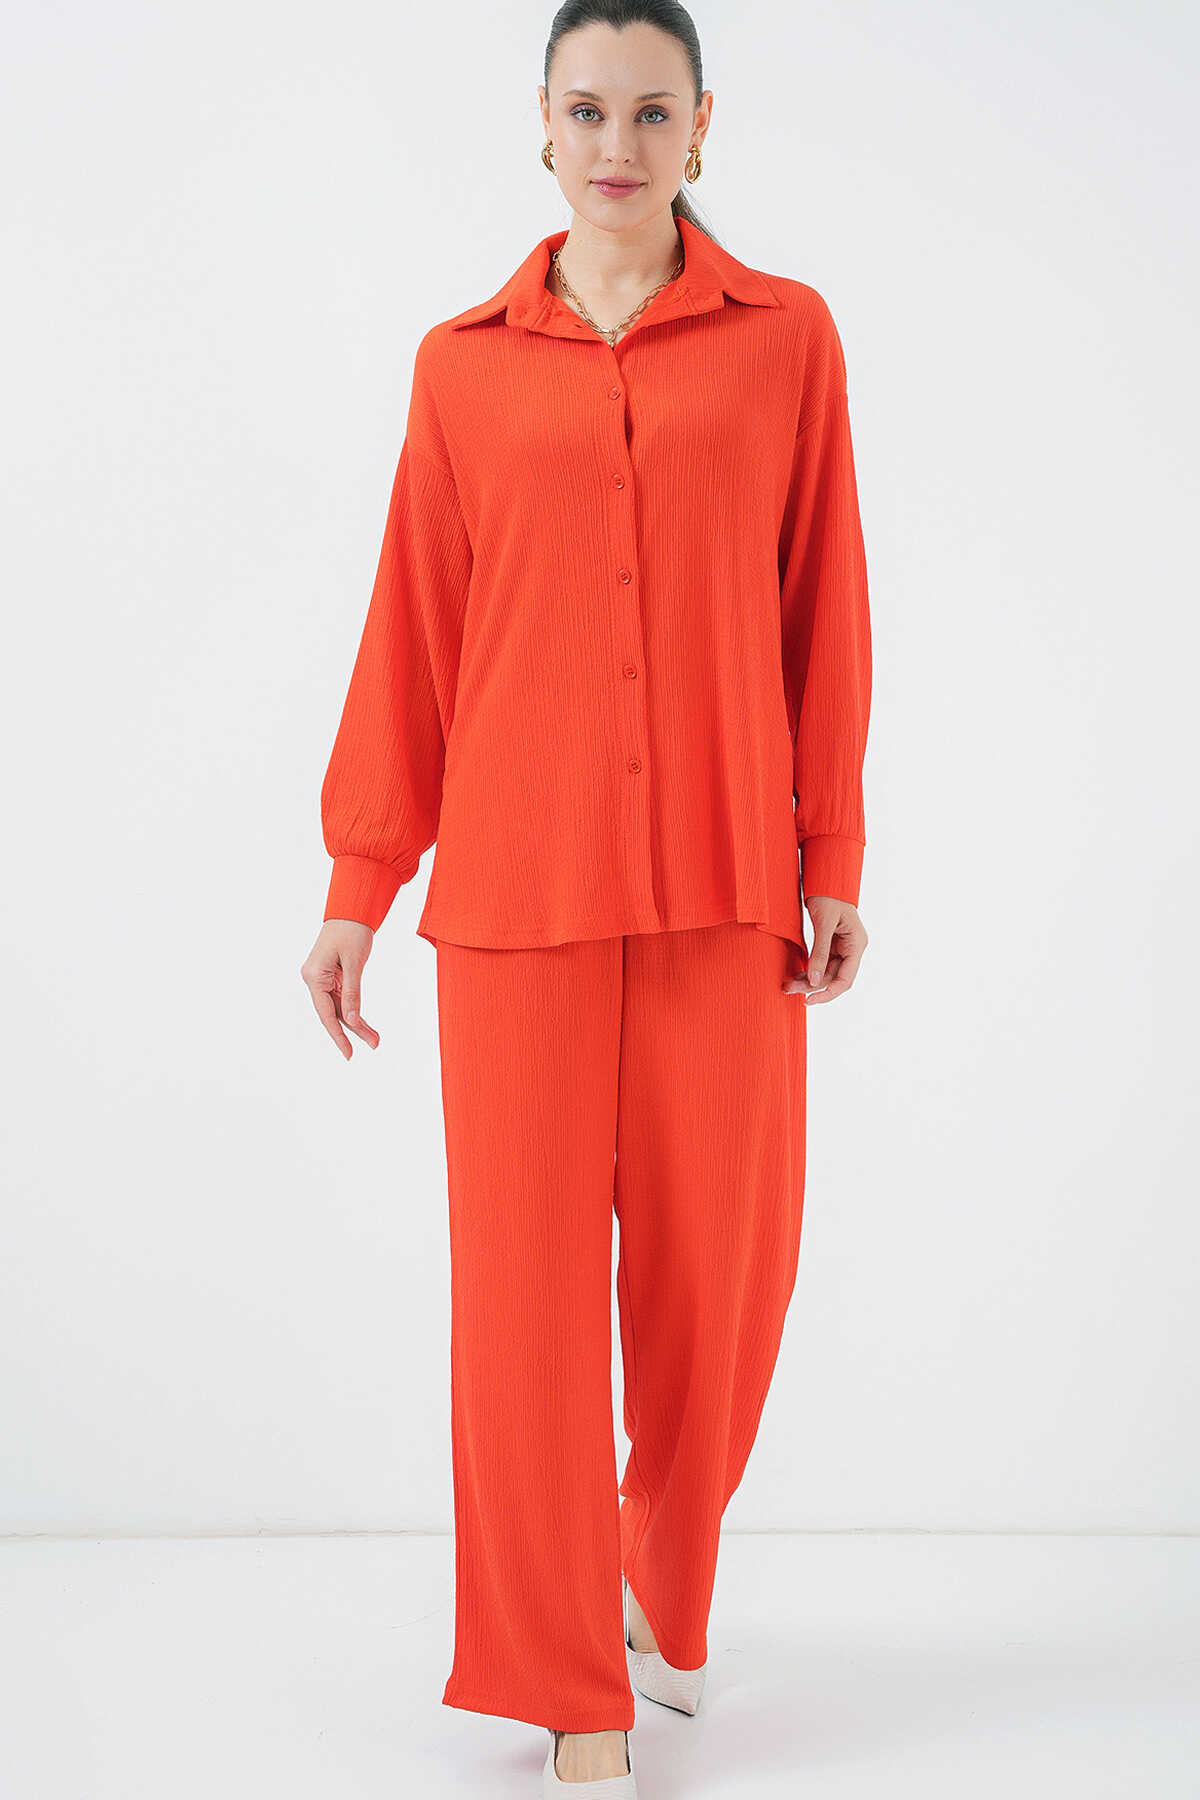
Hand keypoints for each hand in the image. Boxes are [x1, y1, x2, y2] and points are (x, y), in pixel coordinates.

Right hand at [301, 919, 379, 1057]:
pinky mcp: (331, 976)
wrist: (351, 909)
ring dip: (357, 1022)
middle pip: (333, 1012)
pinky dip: (354, 1009)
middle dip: (354, 1030)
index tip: (348, 1054)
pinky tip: (365, 1024)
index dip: (338, 1035)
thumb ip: (352, 993)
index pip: (326, 1013)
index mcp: (314, 976)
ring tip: (375, 1039)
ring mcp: (321, 978)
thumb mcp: (354, 962)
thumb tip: (352, 1021)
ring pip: (339, 1007)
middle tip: (375, 1044)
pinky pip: (342, 998)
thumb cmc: (352, 931)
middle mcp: (314, 979)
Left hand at [782, 896, 867, 1003]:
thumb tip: (815, 981)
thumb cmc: (828, 895)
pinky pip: (820, 963)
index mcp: (856, 944)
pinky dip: (807, 970)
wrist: (825, 878)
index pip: (845, 979)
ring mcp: (841, 947)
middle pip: (832, 977)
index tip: (809, 1000)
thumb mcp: (823, 923)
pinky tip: (794, 974)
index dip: (828, 993)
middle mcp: (851, 948)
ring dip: (807, 980)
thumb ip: (820, 952)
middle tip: (788, 988)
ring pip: (824, 972)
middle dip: (811, 986)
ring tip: (787, 984)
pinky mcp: (830, 944)